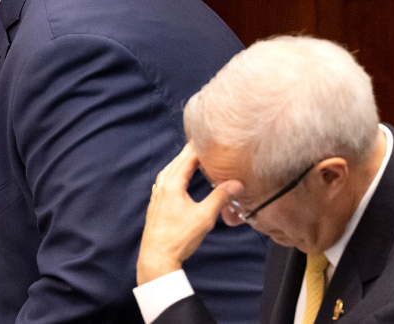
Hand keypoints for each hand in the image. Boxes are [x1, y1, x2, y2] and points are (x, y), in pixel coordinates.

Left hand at [136, 143, 241, 284]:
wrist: (157, 256)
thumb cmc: (178, 238)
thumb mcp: (204, 217)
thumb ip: (220, 197)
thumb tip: (236, 183)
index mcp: (172, 184)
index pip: (187, 158)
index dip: (198, 146)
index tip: (209, 137)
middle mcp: (162, 186)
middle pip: (177, 162)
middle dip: (190, 151)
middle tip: (204, 142)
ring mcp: (157, 195)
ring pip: (170, 171)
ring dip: (181, 162)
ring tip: (193, 157)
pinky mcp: (156, 204)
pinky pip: (165, 181)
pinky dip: (174, 174)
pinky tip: (178, 179)